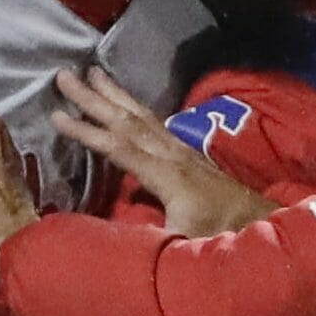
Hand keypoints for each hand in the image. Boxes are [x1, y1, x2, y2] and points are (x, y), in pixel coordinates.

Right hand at [51, 69, 273, 237]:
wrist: (260, 224)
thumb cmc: (220, 236)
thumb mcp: (182, 244)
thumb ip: (148, 238)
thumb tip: (113, 239)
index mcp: (168, 176)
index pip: (120, 148)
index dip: (88, 132)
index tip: (56, 113)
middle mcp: (174, 155)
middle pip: (128, 121)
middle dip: (94, 97)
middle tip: (64, 74)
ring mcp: (182, 151)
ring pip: (143, 116)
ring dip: (115, 94)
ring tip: (92, 71)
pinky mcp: (188, 154)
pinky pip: (155, 123)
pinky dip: (134, 107)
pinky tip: (125, 101)